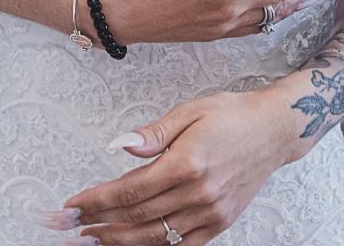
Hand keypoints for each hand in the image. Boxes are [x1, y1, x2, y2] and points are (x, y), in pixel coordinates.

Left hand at [51, 88, 310, 244]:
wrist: (274, 131)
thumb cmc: (230, 115)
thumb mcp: (188, 111)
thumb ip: (152, 133)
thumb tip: (119, 145)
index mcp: (187, 164)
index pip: (130, 189)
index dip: (97, 201)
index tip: (72, 206)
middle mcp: (200, 194)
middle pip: (138, 216)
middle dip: (98, 224)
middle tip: (68, 229)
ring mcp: (212, 213)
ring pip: (157, 236)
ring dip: (120, 241)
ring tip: (91, 241)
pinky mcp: (222, 223)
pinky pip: (184, 245)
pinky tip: (132, 244)